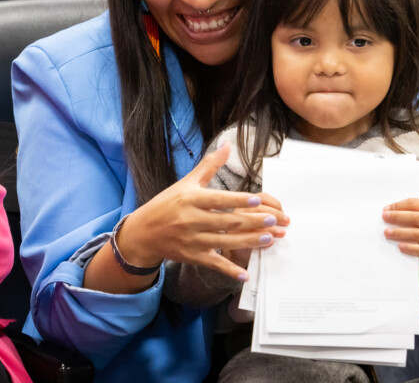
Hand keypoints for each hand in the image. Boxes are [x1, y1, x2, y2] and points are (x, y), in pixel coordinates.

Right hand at [117, 144, 288, 281]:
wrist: (143, 233)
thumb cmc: (167, 204)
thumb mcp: (186, 182)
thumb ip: (209, 165)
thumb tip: (227, 145)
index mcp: (191, 199)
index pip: (218, 200)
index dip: (238, 201)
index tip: (258, 201)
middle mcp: (191, 220)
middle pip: (227, 222)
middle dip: (253, 222)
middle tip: (275, 221)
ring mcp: (192, 241)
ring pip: (225, 243)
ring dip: (249, 242)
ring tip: (270, 238)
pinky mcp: (193, 257)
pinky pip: (214, 264)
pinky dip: (230, 270)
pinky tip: (247, 274)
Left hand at [383, 198, 418, 266]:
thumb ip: (410, 209)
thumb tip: (389, 211)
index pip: (414, 204)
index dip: (399, 206)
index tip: (386, 209)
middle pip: (415, 218)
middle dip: (398, 217)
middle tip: (384, 217)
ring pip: (416, 234)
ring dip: (400, 233)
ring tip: (387, 232)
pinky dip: (410, 248)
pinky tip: (400, 246)